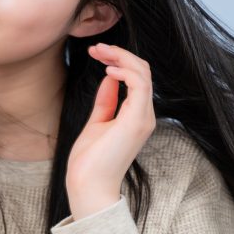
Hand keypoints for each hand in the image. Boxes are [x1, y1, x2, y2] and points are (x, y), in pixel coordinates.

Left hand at [66, 43, 155, 220]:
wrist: (88, 185)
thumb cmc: (90, 160)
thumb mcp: (97, 122)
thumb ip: (106, 100)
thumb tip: (109, 78)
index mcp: (136, 115)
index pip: (137, 77)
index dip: (119, 60)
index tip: (97, 52)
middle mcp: (144, 115)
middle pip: (142, 71)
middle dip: (119, 54)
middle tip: (96, 48)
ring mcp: (143, 117)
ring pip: (143, 73)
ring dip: (120, 57)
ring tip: (99, 51)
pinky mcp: (136, 120)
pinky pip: (139, 85)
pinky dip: (125, 71)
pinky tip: (108, 69)